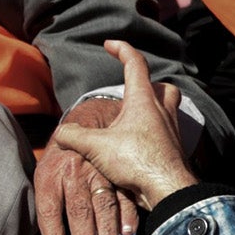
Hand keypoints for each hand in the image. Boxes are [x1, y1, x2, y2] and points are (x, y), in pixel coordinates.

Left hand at [36, 97, 136, 234]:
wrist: (90, 116)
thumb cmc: (64, 154)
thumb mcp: (46, 169)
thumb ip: (48, 200)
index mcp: (51, 173)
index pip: (50, 210)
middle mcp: (74, 170)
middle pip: (79, 210)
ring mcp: (99, 169)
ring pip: (103, 204)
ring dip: (107, 233)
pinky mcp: (119, 168)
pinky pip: (124, 194)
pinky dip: (128, 214)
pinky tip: (128, 232)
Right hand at [49, 40, 193, 209]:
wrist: (168, 190)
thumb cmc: (136, 162)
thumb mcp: (95, 147)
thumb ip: (73, 136)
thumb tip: (60, 133)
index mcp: (143, 101)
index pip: (135, 63)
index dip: (122, 49)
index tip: (109, 44)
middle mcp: (162, 111)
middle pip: (163, 87)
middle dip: (149, 83)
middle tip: (133, 90)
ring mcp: (172, 131)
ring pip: (169, 109)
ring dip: (154, 108)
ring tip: (134, 119)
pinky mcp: (175, 149)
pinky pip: (167, 132)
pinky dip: (155, 132)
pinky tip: (141, 144)